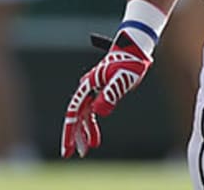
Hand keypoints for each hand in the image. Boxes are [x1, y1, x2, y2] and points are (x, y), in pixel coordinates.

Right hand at [60, 32, 151, 157]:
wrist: (136, 50)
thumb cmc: (130, 61)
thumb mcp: (123, 78)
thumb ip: (110, 94)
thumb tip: (99, 112)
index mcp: (89, 84)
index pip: (75, 111)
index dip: (70, 129)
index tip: (67, 146)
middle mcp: (88, 88)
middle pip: (77, 115)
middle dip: (74, 135)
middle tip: (72, 153)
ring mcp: (94, 91)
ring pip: (85, 116)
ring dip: (85, 132)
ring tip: (86, 149)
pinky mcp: (102, 93)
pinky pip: (94, 112)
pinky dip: (94, 125)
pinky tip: (95, 139)